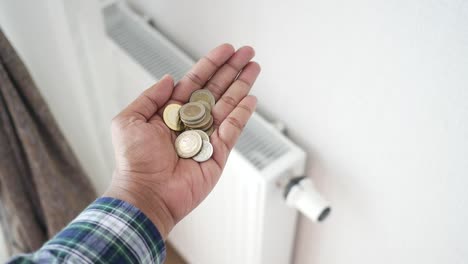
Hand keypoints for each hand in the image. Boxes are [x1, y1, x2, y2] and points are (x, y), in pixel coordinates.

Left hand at [104, 44, 260, 237]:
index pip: (196, 82)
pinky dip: (243, 113)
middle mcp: (191, 122)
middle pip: (216, 89)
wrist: (146, 193)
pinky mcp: (218, 152)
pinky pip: (233, 128)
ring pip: (228, 105)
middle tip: (247, 53)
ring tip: (254, 68)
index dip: (211, 65)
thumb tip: (169, 78)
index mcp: (171, 113)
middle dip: (232, 70)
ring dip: (242, 86)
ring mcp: (207, 137)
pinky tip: (251, 98)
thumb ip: (150, 97)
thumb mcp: (129, 120)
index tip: (225, 50)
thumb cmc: (133, 162)